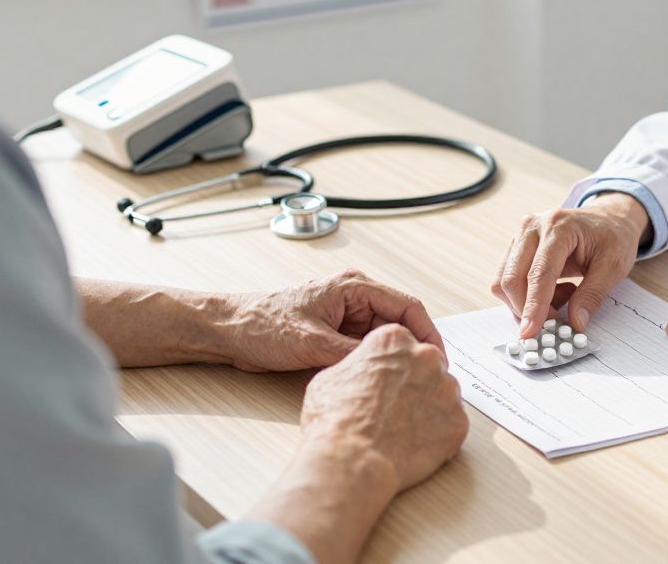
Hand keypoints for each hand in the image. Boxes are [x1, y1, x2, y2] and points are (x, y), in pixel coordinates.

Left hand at [222, 269, 444, 372]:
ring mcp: (347, 314)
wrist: (231, 332)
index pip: (407, 306)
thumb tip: (384, 366)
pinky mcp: (338, 332)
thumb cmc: (262, 325)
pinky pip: (367, 347)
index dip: (427, 333)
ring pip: (385, 338)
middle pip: (400, 322)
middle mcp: (355, 297)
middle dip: (412, 348)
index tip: (436, 357)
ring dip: (392, 357)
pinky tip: (378, 380)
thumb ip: (351, 353)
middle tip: (424, 375)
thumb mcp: (312, 342)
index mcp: (354, 287)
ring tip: (403, 381)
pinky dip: (374, 362)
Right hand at [300, 323, 468, 493]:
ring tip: (403, 429)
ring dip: (428, 407)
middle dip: (414, 384)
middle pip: (427, 366)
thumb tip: (363, 373)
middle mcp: (427, 357)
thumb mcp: (332, 376)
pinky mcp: (458, 420)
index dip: (393, 366)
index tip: (387, 381)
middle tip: (395, 407)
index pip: (402, 344)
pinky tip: (415, 444)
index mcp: (395, 340)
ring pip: (442, 394)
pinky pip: (452, 423)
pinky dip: (438, 434)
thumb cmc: (336, 420)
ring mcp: (447, 389)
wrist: (351, 459)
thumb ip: (359, 366)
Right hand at [492, 193, 652, 338]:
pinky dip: (528, 295)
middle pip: (512, 278)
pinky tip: (555, 289)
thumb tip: (575, 323)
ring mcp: (520, 235)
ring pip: (504, 281)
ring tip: (565, 295)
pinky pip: (509, 279)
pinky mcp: (516, 247)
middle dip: (527, 309)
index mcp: (558, 227)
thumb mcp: (614, 266)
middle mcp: (532, 227)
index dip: (533, 306)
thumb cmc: (613, 237)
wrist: (609, 219)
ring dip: (528, 302)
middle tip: (555, 323)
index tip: (531, 332)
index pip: (538, 273)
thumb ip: (592, 295)